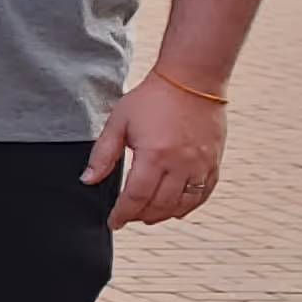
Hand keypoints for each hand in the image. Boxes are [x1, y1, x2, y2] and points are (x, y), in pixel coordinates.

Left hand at [93, 71, 223, 228]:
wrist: (192, 80)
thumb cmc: (152, 98)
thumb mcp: (119, 122)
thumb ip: (103, 154)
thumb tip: (88, 180)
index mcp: (153, 155)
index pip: (136, 197)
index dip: (123, 214)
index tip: (114, 222)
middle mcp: (180, 163)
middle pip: (160, 205)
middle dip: (141, 216)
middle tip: (129, 217)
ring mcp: (201, 164)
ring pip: (183, 204)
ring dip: (164, 215)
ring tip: (148, 215)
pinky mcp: (214, 161)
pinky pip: (204, 193)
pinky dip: (189, 206)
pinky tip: (176, 210)